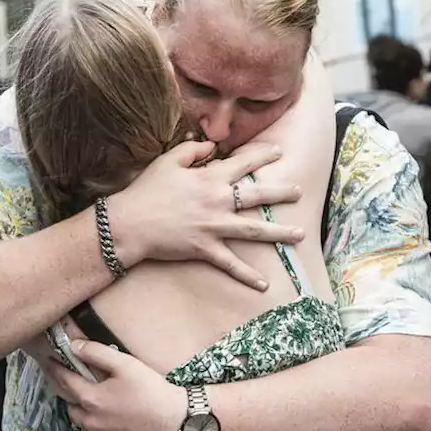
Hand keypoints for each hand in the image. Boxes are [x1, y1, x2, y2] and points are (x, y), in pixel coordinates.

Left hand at [40, 339, 186, 430]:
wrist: (178, 423)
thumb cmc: (152, 391)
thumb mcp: (126, 364)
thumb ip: (98, 353)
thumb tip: (74, 347)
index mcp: (91, 400)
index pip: (65, 382)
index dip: (56, 370)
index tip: (49, 362)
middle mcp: (92, 424)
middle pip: (73, 410)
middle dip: (73, 399)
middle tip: (79, 389)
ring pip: (89, 430)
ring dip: (91, 420)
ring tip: (103, 410)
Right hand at [108, 140, 304, 290]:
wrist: (130, 223)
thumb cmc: (147, 190)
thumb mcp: (167, 161)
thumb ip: (192, 150)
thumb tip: (211, 145)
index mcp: (210, 177)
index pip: (243, 163)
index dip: (262, 156)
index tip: (279, 152)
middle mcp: (218, 201)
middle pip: (258, 195)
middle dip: (281, 192)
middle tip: (300, 191)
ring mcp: (214, 227)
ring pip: (254, 230)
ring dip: (279, 233)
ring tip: (300, 234)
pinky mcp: (205, 249)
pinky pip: (231, 264)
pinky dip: (247, 276)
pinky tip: (264, 285)